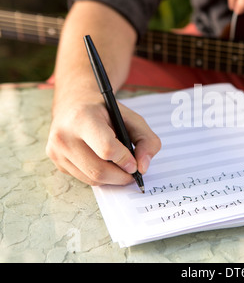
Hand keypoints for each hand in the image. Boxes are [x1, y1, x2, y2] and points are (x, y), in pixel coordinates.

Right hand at [46, 93, 160, 185]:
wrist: (75, 105)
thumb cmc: (106, 112)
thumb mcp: (132, 118)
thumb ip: (147, 140)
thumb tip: (143, 167)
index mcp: (83, 118)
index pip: (107, 149)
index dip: (125, 160)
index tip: (135, 163)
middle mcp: (64, 135)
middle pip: (99, 170)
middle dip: (121, 176)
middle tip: (132, 172)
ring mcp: (56, 150)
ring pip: (92, 178)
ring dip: (112, 178)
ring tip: (121, 167)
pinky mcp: (56, 161)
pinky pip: (84, 178)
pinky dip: (100, 176)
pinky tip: (105, 163)